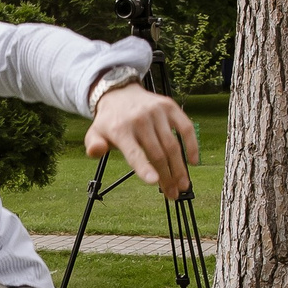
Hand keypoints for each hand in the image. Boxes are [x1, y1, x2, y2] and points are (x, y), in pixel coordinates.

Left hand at [86, 86, 200, 200]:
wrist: (120, 93)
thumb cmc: (111, 121)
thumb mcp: (95, 133)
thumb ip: (94, 146)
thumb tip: (96, 151)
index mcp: (120, 129)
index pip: (133, 152)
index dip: (143, 167)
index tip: (154, 182)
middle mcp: (139, 119)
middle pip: (157, 154)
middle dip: (167, 177)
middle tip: (173, 194)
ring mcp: (156, 112)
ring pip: (172, 145)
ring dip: (179, 168)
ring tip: (182, 185)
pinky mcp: (169, 107)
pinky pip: (186, 128)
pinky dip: (192, 145)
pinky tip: (193, 161)